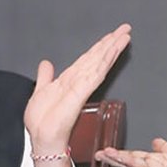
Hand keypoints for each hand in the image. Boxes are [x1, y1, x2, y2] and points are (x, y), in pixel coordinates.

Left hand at [24, 24, 130, 156]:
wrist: (43, 138)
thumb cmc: (43, 121)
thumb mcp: (41, 92)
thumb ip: (45, 77)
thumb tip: (46, 63)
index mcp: (70, 80)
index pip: (88, 58)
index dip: (100, 46)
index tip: (111, 35)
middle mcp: (79, 81)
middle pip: (98, 57)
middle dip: (112, 42)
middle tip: (126, 29)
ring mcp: (81, 86)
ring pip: (100, 63)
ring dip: (112, 48)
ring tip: (124, 36)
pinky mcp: (81, 93)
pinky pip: (95, 74)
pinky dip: (104, 62)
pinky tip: (112, 52)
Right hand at [95, 138, 166, 166]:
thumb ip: (166, 148)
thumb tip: (155, 141)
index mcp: (157, 162)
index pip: (135, 156)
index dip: (120, 154)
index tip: (107, 151)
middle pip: (131, 161)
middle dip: (115, 158)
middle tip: (100, 154)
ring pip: (136, 165)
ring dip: (123, 160)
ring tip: (109, 155)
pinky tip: (130, 163)